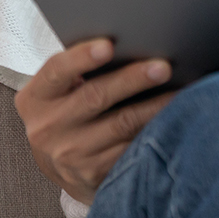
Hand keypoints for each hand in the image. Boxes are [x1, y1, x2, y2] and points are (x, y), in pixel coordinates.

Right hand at [15, 38, 175, 203]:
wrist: (61, 167)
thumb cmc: (68, 114)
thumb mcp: (59, 95)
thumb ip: (80, 73)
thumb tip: (132, 44)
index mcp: (36, 99)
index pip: (56, 71)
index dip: (82, 58)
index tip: (108, 45)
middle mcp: (48, 127)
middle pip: (95, 96)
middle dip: (132, 80)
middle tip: (162, 67)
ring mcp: (70, 153)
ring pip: (122, 125)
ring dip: (155, 107)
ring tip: (182, 92)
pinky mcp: (94, 173)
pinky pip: (132, 149)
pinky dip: (156, 132)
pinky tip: (176, 120)